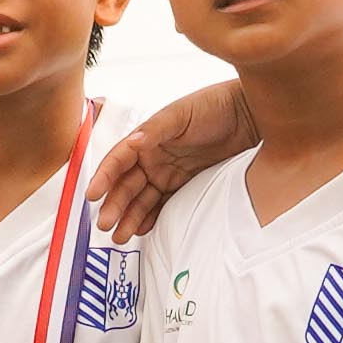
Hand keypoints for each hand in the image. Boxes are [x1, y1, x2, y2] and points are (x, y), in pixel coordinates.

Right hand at [83, 86, 254, 242]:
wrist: (249, 117)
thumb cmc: (214, 106)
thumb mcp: (182, 114)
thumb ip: (157, 129)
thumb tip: (135, 141)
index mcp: (147, 138)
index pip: (118, 160)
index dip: (104, 177)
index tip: (92, 195)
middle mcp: (153, 158)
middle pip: (127, 185)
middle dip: (114, 205)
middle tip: (104, 225)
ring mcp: (168, 173)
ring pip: (142, 200)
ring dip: (129, 217)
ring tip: (119, 236)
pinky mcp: (185, 186)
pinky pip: (163, 205)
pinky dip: (151, 218)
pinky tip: (141, 230)